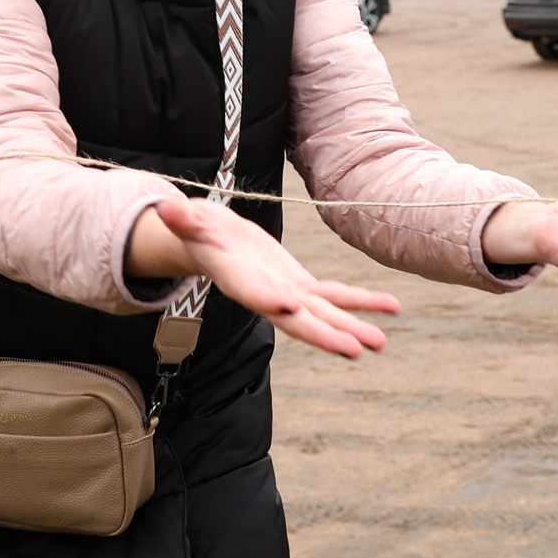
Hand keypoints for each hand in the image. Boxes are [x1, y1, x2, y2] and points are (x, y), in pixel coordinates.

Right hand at [132, 198, 399, 358]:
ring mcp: (287, 294)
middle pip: (295, 318)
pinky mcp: (302, 287)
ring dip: (351, 326)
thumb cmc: (198, 231)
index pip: (253, 292)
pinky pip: (335, 296)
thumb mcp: (189, 221)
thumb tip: (166, 208)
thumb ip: (182, 218)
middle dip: (323, 333)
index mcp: (238, 280)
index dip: (268, 300)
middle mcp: (266, 295)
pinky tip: (391, 307)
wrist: (214, 244)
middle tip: (352, 349)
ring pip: (322, 314)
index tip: (287, 308)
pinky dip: (362, 301)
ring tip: (380, 342)